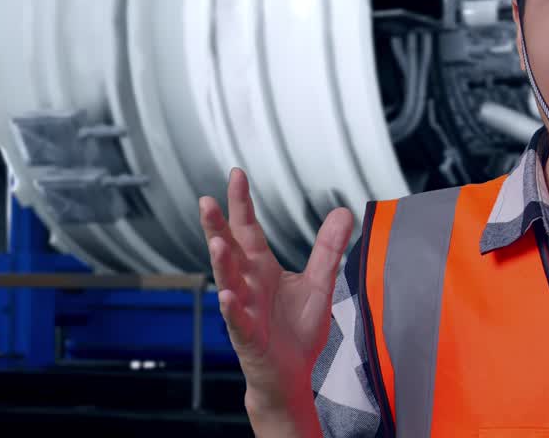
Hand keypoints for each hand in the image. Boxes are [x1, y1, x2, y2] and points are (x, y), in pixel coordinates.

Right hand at [198, 168, 354, 412]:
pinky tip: (227, 295)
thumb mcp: (319, 282)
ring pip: (229, 282)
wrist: (292, 373)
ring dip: (221, 263)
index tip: (236, 174)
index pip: (249, 230)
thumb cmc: (297, 329)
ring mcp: (244, 310)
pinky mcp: (248, 336)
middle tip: (206, 200)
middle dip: (217, 226)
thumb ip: (328, 248)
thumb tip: (342, 210)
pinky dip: (231, 308)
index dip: (241, 203)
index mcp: (262, 268)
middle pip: (230, 250)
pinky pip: (237, 321)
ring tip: (217, 241)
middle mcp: (248, 284)